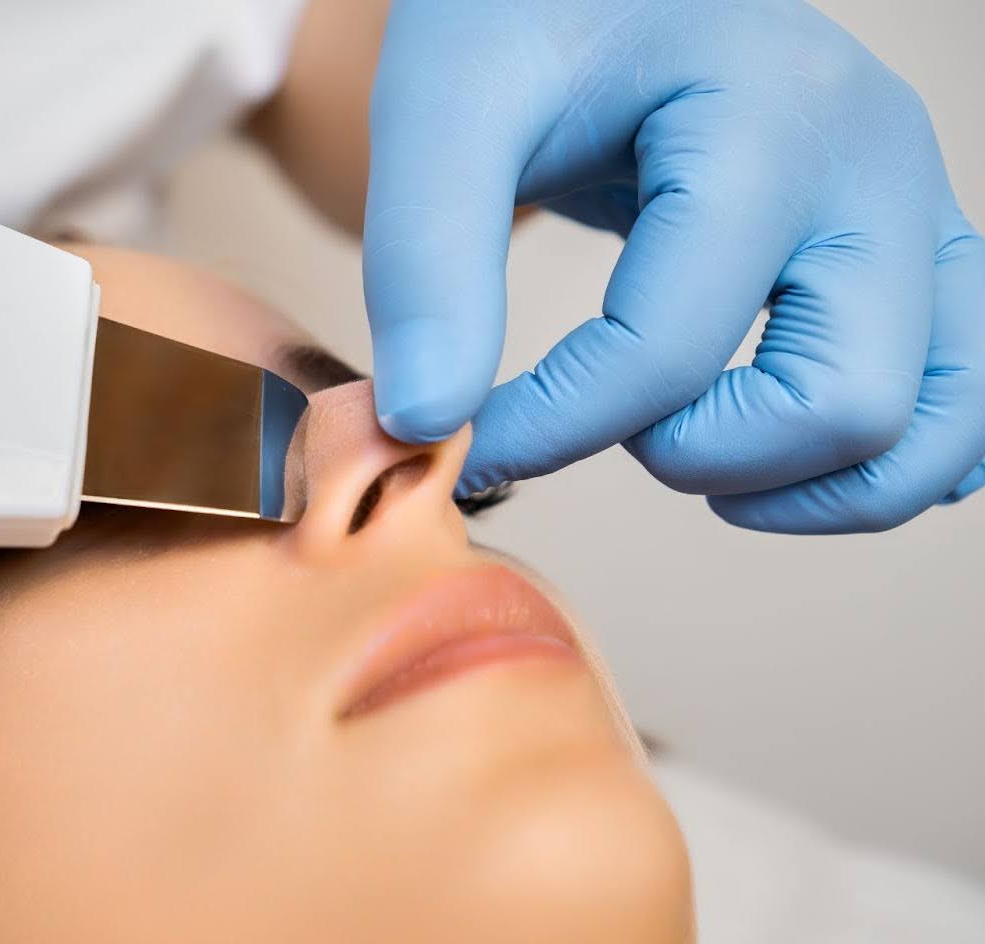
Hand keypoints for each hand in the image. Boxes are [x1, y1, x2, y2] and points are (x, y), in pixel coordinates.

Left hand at [364, 0, 984, 532]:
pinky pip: (964, 405)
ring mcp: (919, 212)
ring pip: (937, 426)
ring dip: (803, 486)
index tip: (461, 438)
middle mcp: (874, 166)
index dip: (549, 428)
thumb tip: (424, 424)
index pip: (668, 350)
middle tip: (602, 416)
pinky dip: (875, 466)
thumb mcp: (446, 108)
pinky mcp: (922, 254)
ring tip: (680, 446)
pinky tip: (764, 459)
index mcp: (763, 115)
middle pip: (845, 404)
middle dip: (696, 456)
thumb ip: (427, 262)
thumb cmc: (526, 22)